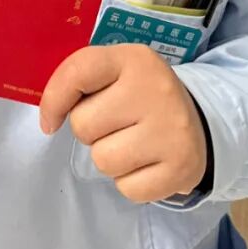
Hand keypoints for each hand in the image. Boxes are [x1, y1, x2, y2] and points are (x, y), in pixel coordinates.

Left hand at [39, 44, 207, 202]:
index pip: (78, 72)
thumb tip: (49, 120)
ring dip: (109, 157)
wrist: (197, 123)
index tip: (52, 118)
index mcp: (135, 60)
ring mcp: (172, 131)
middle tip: (115, 124)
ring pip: (103, 160)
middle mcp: (156, 90)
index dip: (54, 99)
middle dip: (90, 130)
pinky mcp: (181, 168)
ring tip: (131, 143)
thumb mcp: (115, 72)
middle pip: (83, 125)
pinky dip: (130, 181)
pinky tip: (147, 163)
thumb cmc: (140, 96)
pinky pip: (127, 188)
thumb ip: (79, 80)